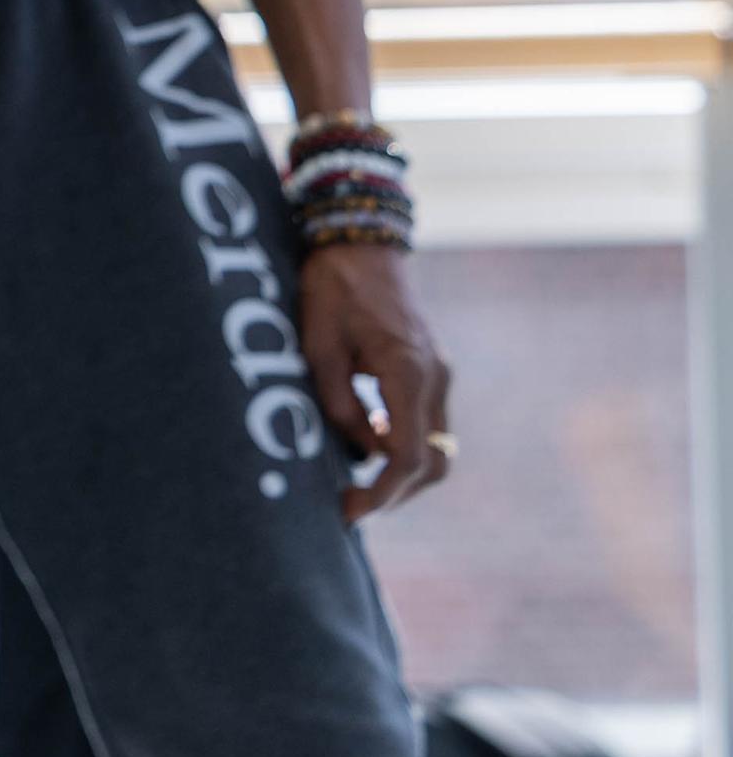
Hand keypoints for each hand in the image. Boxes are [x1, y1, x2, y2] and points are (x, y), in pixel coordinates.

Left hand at [299, 243, 452, 520]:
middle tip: (349, 507)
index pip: (410, 455)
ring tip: (356, 488)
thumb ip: (339, 403)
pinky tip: (366, 452)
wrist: (361, 246)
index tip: (351, 511)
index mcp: (408, 371)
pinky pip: (427, 426)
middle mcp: (434, 378)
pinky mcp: (431, 373)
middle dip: (396, 493)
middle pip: (434, 462)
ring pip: (437, 449)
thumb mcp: (317, 345)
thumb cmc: (331, 291)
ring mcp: (438, 376)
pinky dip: (404, 448)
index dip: (383, 492)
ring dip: (402, 474)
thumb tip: (362, 452)